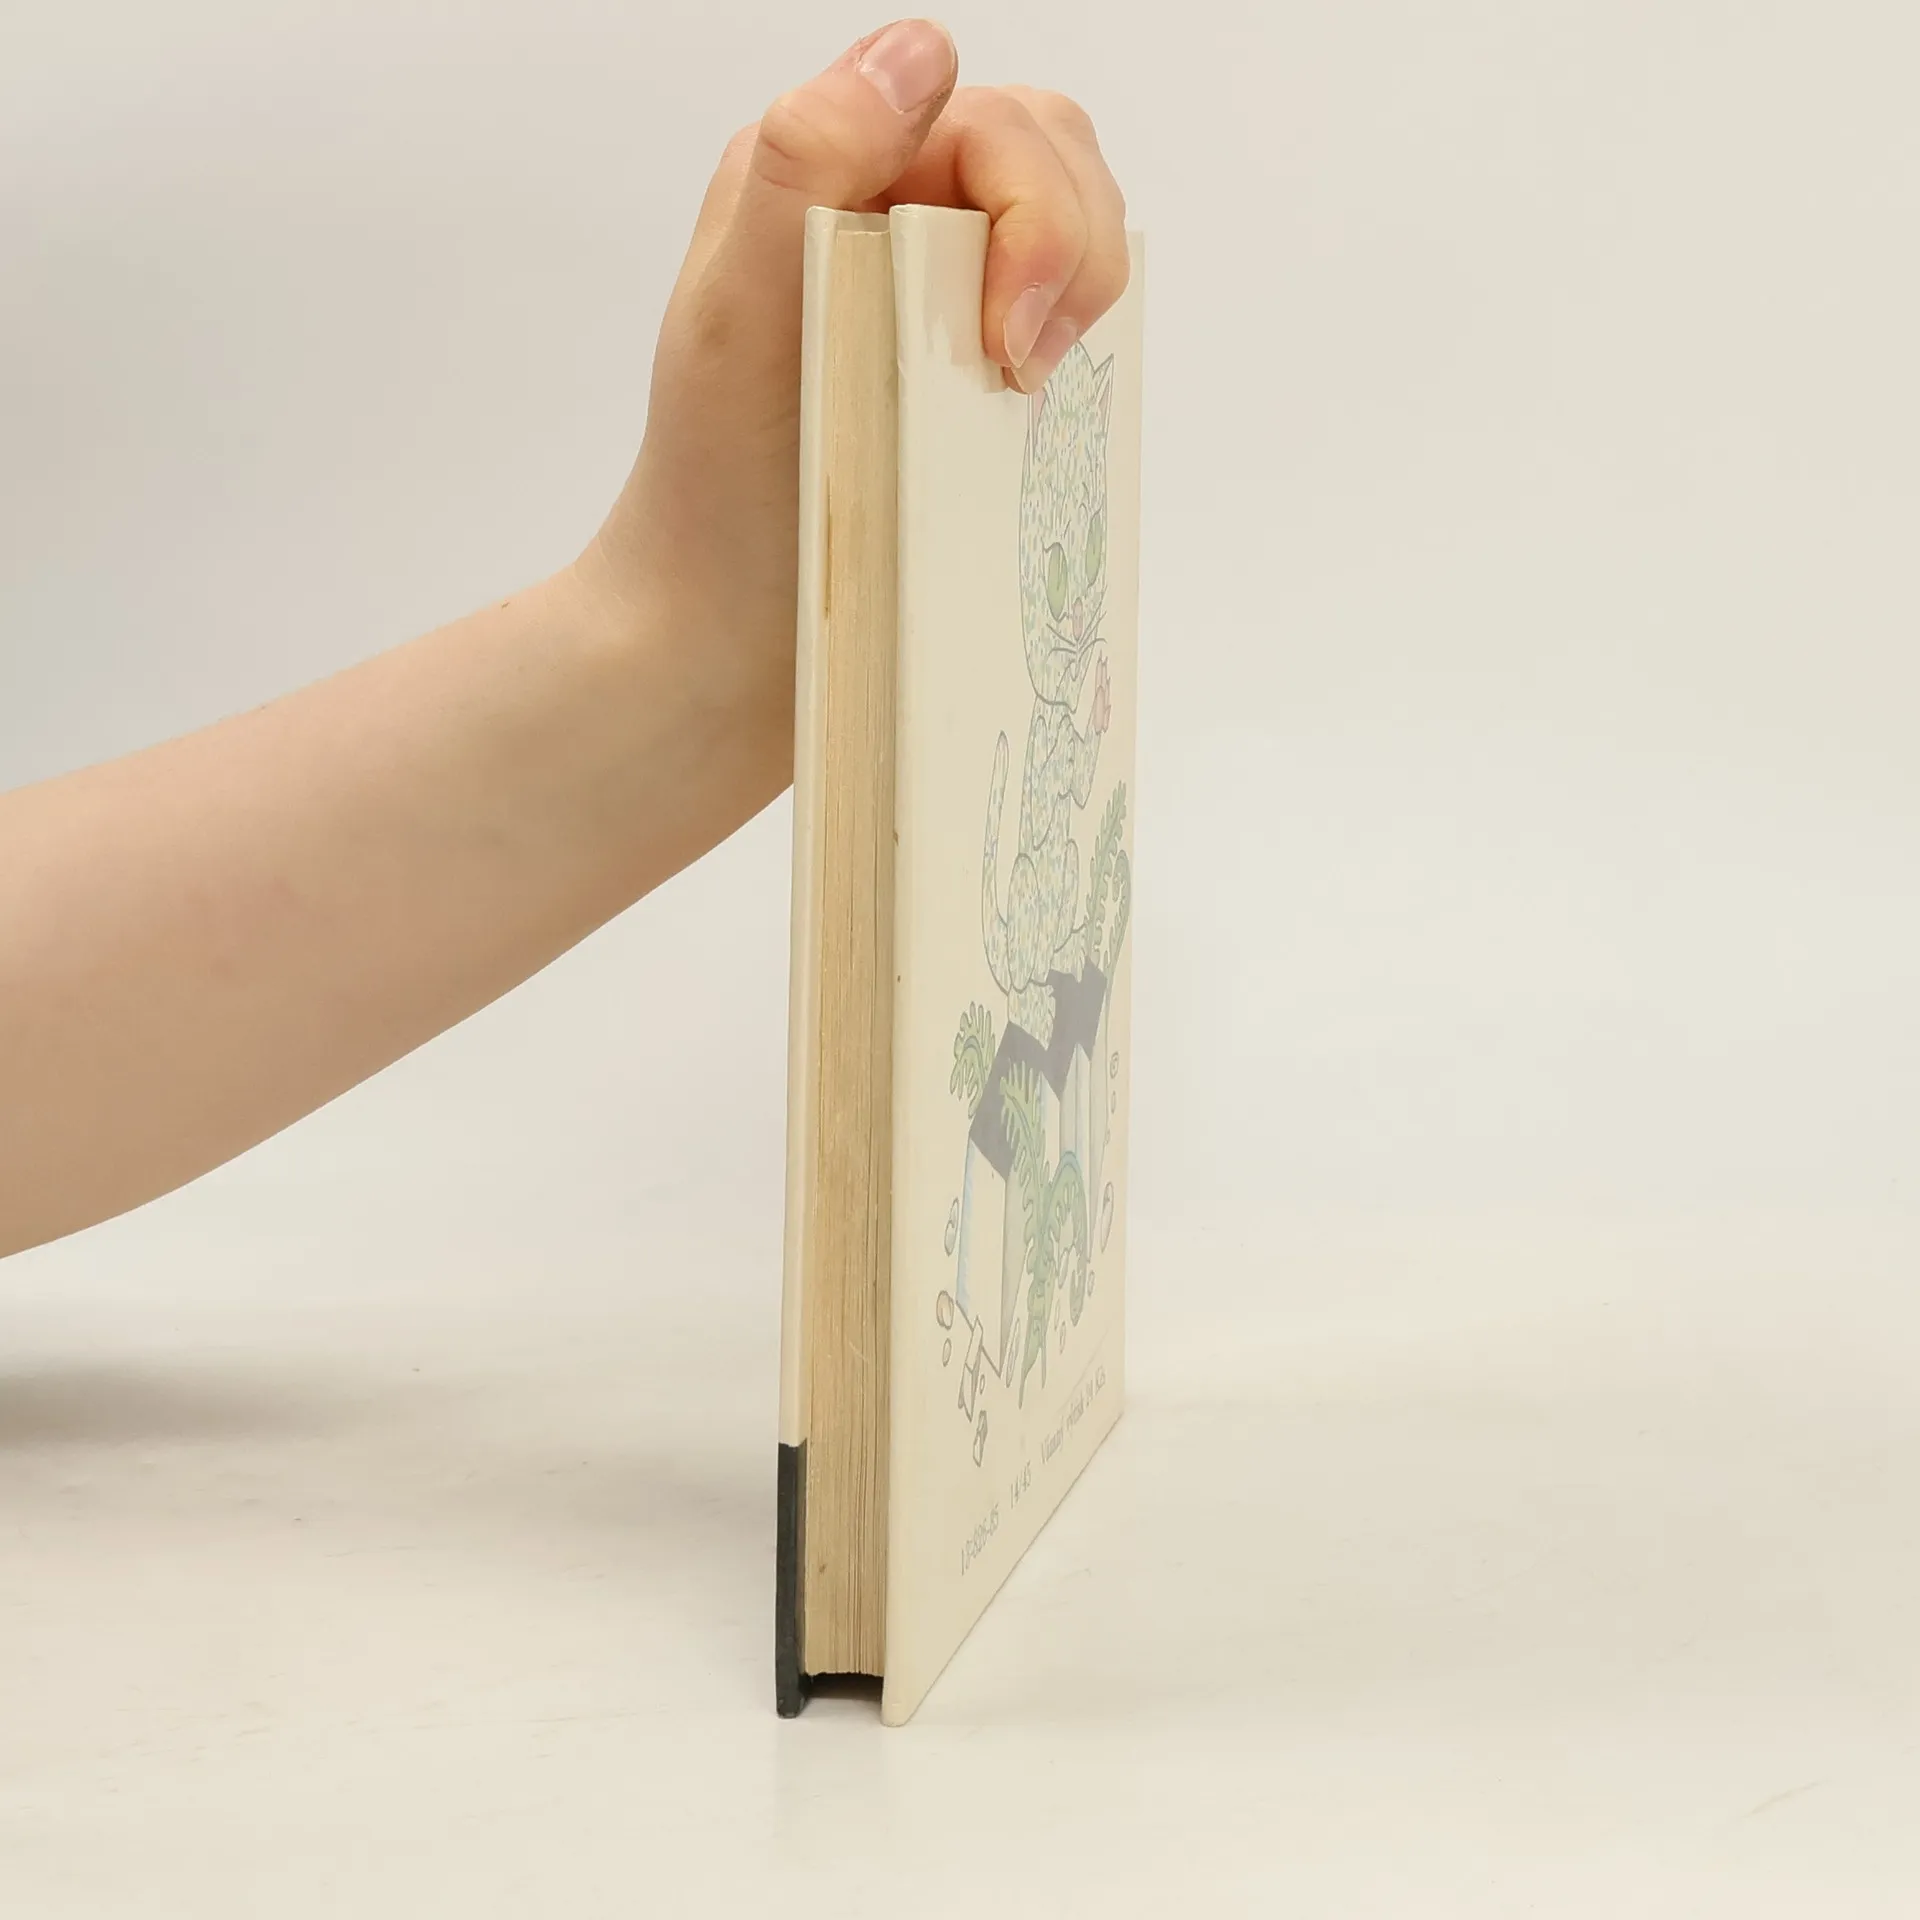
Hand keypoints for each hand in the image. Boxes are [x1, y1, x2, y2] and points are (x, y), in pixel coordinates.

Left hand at [579, 20, 1129, 829]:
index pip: (997, 126)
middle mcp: (889, 220)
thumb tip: (919, 53)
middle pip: (1058, 166)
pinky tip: (1033, 422)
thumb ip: (806, 165)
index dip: (1033, 215)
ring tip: (1017, 404)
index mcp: (828, 177)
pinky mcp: (974, 385)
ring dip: (1079, 316)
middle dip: (1071, 261)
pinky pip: (1070, 339)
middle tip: (1015, 381)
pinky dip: (1078, 369)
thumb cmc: (716, 499)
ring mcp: (939, 303)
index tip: (1003, 347)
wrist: (720, 644)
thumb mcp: (735, 317)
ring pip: (1079, 247)